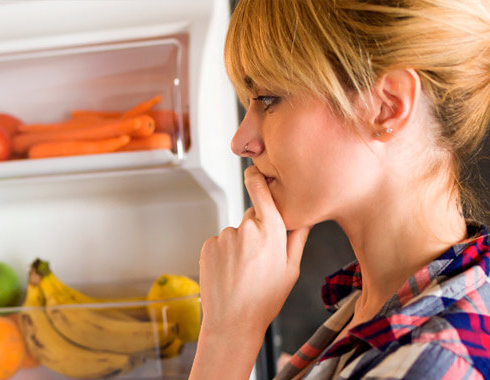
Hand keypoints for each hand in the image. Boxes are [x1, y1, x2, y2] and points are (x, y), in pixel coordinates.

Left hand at [199, 165, 311, 342]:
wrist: (232, 322)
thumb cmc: (266, 299)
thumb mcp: (291, 269)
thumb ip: (298, 236)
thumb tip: (307, 213)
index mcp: (272, 232)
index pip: (262, 192)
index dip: (258, 178)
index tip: (255, 170)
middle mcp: (246, 229)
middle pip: (253, 216)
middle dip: (257, 229)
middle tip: (260, 259)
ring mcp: (225, 237)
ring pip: (236, 232)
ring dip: (240, 245)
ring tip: (244, 271)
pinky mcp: (209, 245)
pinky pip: (220, 242)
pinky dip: (225, 253)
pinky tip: (230, 273)